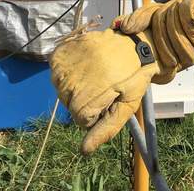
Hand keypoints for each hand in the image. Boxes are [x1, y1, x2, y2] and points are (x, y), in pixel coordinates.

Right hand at [49, 28, 158, 153]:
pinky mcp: (66, 47)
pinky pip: (56, 67)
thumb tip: (84, 150)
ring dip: (75, 84)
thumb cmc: (135, 77)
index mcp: (90, 95)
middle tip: (104, 84)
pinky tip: (84, 64)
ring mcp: (69, 61)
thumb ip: (106, 129)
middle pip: (69, 103)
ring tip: (95, 73)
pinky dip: (66, 69)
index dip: (96, 112)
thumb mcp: (127, 106)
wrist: (138, 43)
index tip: (110, 98)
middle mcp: (74, 79)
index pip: (80, 118)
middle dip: (85, 99)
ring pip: (60, 87)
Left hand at [113, 0, 193, 77]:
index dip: (135, 19)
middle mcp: (178, 3)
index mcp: (172, 15)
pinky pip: (186, 12)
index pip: (148, 13)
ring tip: (193, 54)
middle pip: (157, 18)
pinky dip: (193, 31)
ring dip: (181, 42)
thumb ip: (172, 57)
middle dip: (163, 46)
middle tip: (173, 64)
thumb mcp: (189, 53)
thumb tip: (153, 73)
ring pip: (170, 17)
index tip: (123, 28)